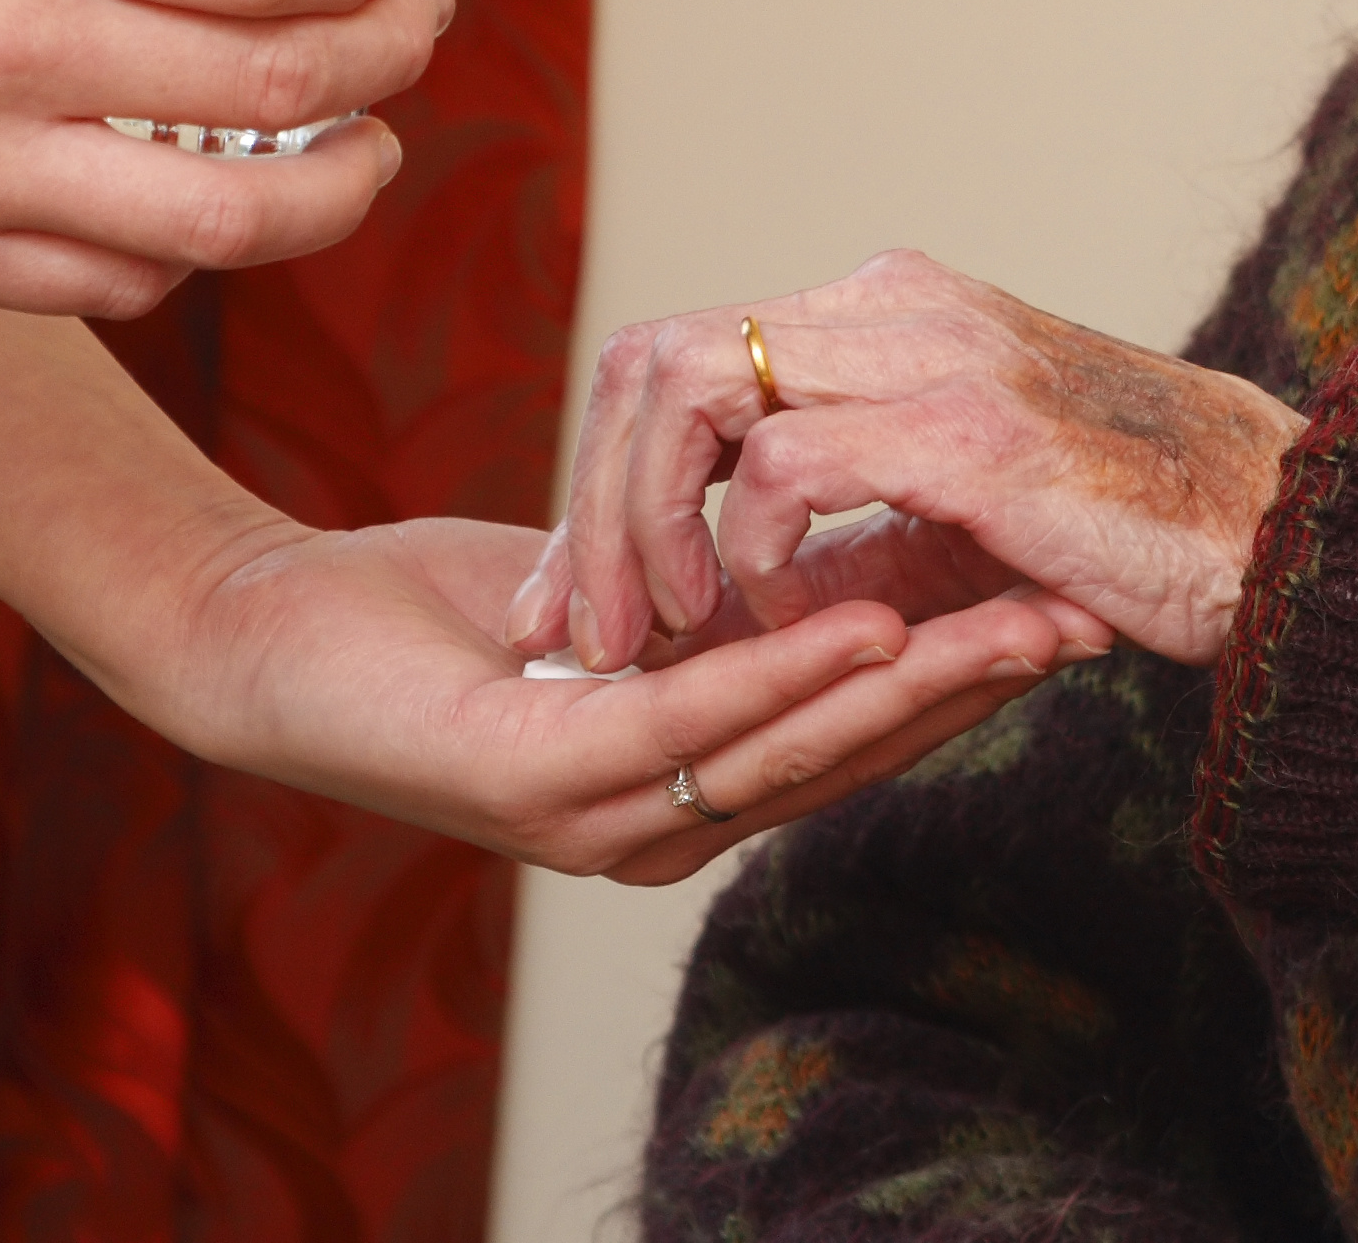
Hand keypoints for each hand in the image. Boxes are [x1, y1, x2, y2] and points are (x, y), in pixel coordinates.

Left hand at [161, 513, 1097, 883]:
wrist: (263, 636)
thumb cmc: (425, 614)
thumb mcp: (610, 586)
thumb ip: (714, 589)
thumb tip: (835, 531)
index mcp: (682, 786)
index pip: (853, 734)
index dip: (963, 673)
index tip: (1066, 600)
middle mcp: (657, 826)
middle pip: (852, 755)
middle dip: (979, 686)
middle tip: (1094, 618)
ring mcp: (601, 817)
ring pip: (793, 747)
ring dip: (917, 686)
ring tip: (1022, 626)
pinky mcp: (540, 780)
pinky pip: (693, 722)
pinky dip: (788, 670)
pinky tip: (872, 625)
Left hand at [510, 250, 1309, 672]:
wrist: (1282, 533)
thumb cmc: (1133, 536)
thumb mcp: (957, 518)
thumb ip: (844, 527)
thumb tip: (712, 590)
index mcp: (889, 310)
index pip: (682, 351)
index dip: (605, 471)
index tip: (577, 594)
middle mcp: (896, 304)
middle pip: (655, 356)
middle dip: (592, 498)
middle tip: (576, 626)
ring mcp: (930, 353)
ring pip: (691, 386)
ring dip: (643, 520)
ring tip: (656, 629)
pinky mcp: (967, 427)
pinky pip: (782, 460)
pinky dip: (744, 546)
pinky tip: (762, 618)